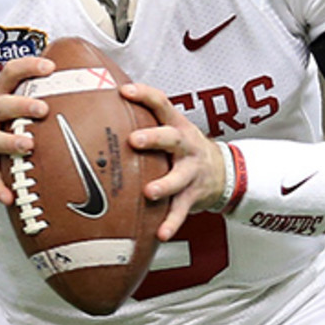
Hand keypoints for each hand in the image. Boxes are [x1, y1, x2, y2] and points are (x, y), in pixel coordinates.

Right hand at [0, 55, 53, 204]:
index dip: (27, 67)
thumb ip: (40, 94)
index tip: (49, 66)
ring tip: (27, 145)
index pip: (10, 73)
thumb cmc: (3, 123)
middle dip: (21, 105)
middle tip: (43, 109)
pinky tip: (10, 196)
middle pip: (0, 105)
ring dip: (9, 142)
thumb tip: (89, 81)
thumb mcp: (14, 104)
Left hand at [120, 83, 226, 240]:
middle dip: (154, 138)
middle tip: (134, 140)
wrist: (225, 172)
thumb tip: (100, 106)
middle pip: (172, 138)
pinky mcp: (192, 196)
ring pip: (179, 178)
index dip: (144, 95)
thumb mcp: (171, 128)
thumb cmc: (184, 148)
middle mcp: (185, 146)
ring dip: (164, 184)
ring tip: (150, 192)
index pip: (161, 104)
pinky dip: (171, 223)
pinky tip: (160, 233)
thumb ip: (144, 120)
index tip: (124, 92)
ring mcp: (190, 171)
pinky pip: (181, 210)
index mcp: (177, 125)